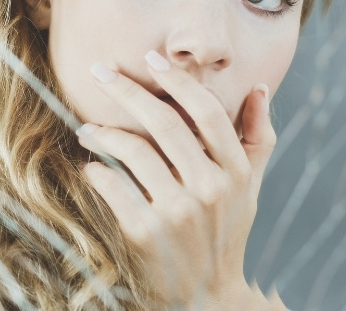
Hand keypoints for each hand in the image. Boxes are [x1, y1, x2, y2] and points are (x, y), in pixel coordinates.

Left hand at [78, 52, 282, 309]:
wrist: (207, 296)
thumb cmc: (225, 232)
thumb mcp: (248, 188)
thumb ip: (255, 138)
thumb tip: (258, 87)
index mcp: (235, 172)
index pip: (206, 112)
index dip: (177, 80)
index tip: (150, 58)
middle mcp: (210, 189)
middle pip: (163, 122)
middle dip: (126, 90)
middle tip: (99, 72)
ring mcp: (177, 212)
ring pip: (132, 150)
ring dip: (102, 132)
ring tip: (86, 129)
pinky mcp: (145, 232)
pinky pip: (111, 185)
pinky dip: (95, 171)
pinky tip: (90, 166)